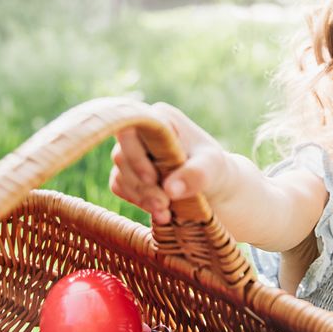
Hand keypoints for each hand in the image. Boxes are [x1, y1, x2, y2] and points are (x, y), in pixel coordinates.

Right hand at [109, 103, 230, 224]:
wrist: (211, 183)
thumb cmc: (213, 167)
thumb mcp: (212, 167)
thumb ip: (195, 175)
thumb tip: (170, 190)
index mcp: (160, 118)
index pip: (132, 128)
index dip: (136, 155)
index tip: (153, 179)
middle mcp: (140, 131)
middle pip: (122, 156)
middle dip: (142, 185)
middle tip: (164, 205)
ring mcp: (131, 152)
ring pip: (120, 174)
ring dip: (141, 197)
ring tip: (165, 213)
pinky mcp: (127, 172)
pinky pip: (119, 187)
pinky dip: (137, 200)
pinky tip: (158, 211)